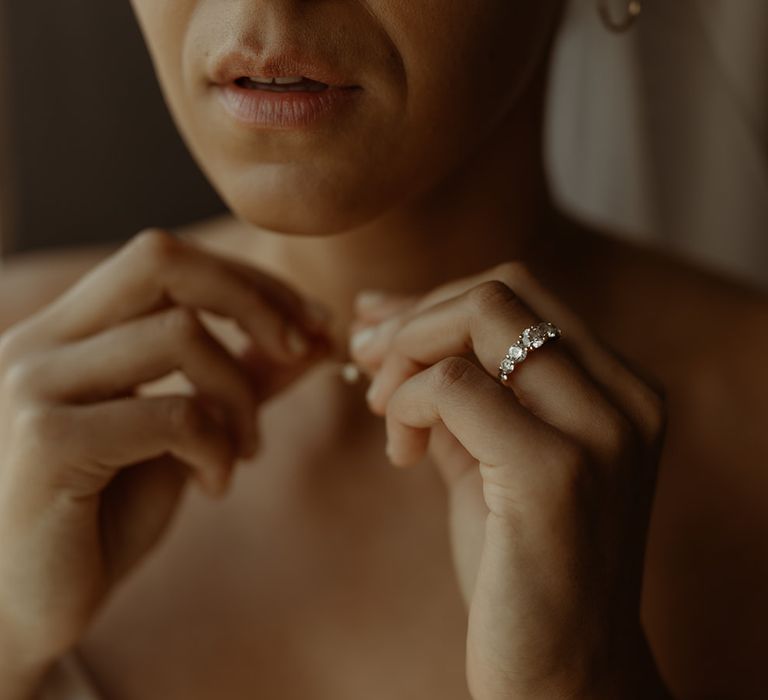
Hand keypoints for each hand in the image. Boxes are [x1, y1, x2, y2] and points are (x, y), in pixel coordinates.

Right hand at [0, 229, 331, 675]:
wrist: (18, 608)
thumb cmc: (100, 517)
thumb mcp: (185, 436)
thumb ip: (240, 381)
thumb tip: (315, 340)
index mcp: (68, 331)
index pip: (164, 257)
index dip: (250, 280)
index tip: (311, 324)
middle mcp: (40, 341)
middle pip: (163, 260)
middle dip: (256, 298)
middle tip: (302, 349)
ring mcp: (34, 385)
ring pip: (180, 335)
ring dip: (240, 394)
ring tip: (245, 450)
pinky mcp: (47, 442)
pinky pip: (172, 413)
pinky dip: (216, 446)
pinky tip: (214, 485)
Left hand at [349, 262, 669, 698]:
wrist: (562, 675)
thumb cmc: (521, 565)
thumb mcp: (486, 455)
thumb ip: (446, 381)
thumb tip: (377, 307)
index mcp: (618, 389)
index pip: (519, 291)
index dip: (436, 304)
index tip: (381, 340)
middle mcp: (624, 399)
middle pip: (500, 288)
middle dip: (416, 318)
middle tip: (369, 368)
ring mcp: (599, 432)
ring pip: (480, 316)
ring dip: (406, 356)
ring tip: (387, 417)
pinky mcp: (556, 473)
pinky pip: (454, 387)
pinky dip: (408, 404)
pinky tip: (403, 456)